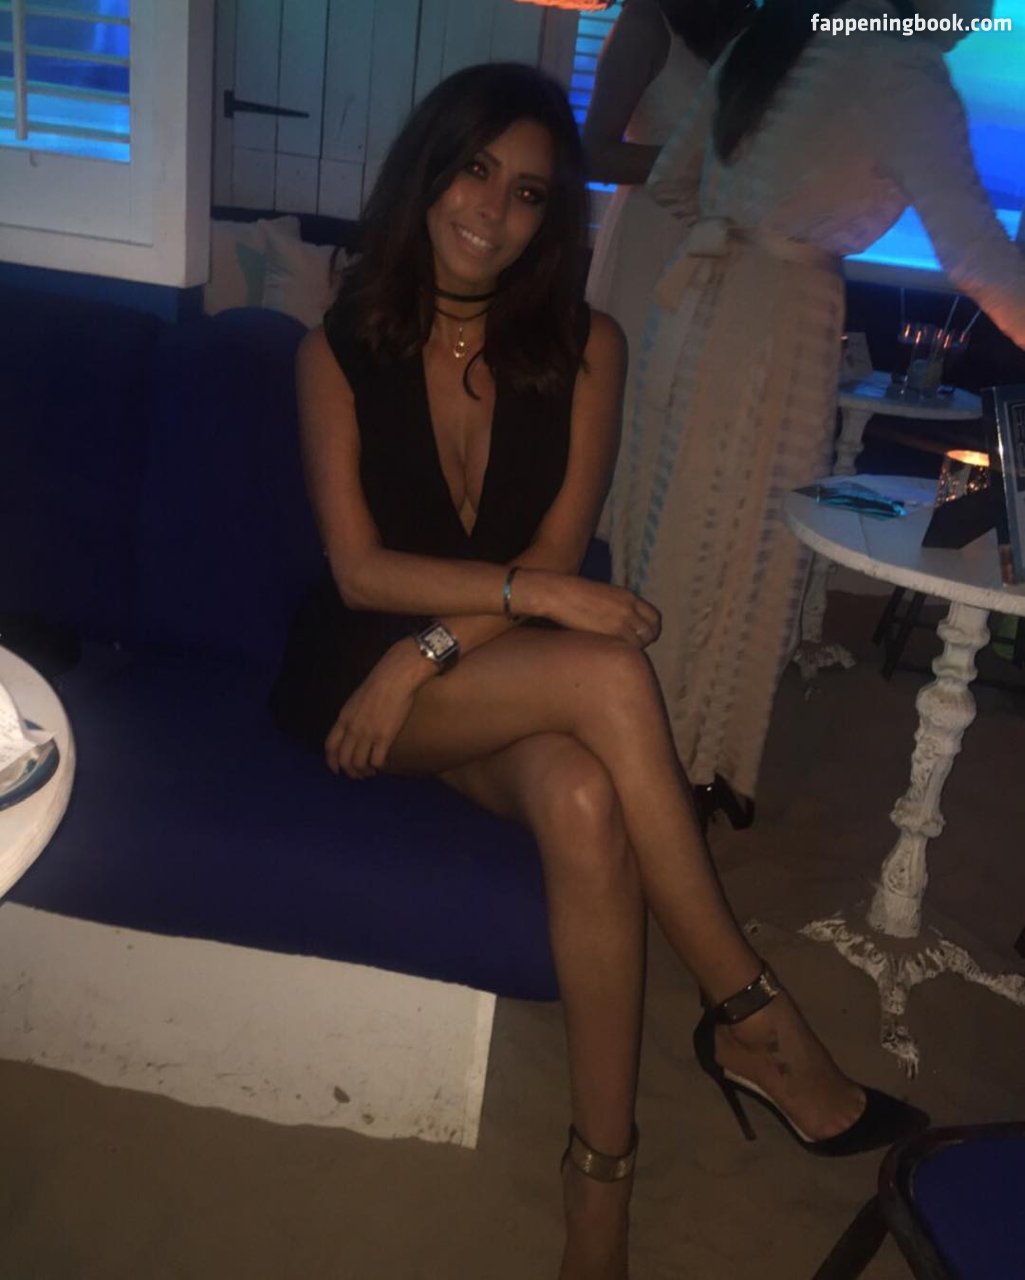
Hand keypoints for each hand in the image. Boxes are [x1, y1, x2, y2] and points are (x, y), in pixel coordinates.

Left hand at [324, 640, 429, 777]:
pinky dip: (378, 766)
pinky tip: (382, 763)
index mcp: (343, 719)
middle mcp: (352, 729)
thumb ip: (352, 717)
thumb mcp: (356, 701)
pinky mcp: (384, 738)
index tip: (337, 770)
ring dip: (364, 772)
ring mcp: (368, 734)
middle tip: (358, 775)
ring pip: (359, 764)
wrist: (395, 678)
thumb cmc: (379, 684)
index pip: (330, 747)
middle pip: (344, 760)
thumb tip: (354, 731)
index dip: (332, 762)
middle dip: (350, 772)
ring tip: (371, 772)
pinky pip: (377, 761)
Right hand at [524, 571, 660, 648]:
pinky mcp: (612, 630)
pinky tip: (611, 652)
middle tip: (632, 648)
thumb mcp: (602, 596)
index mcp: (628, 596)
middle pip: (651, 631)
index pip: (654, 617)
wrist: (559, 593)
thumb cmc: (572, 596)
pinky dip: (623, 652)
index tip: (642, 638)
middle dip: (645, 642)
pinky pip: (629, 646)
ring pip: (641, 641)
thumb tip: (619, 622)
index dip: (651, 630)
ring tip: (618, 651)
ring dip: (633, 649)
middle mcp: (630, 607)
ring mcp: (622, 619)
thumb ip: (616, 607)